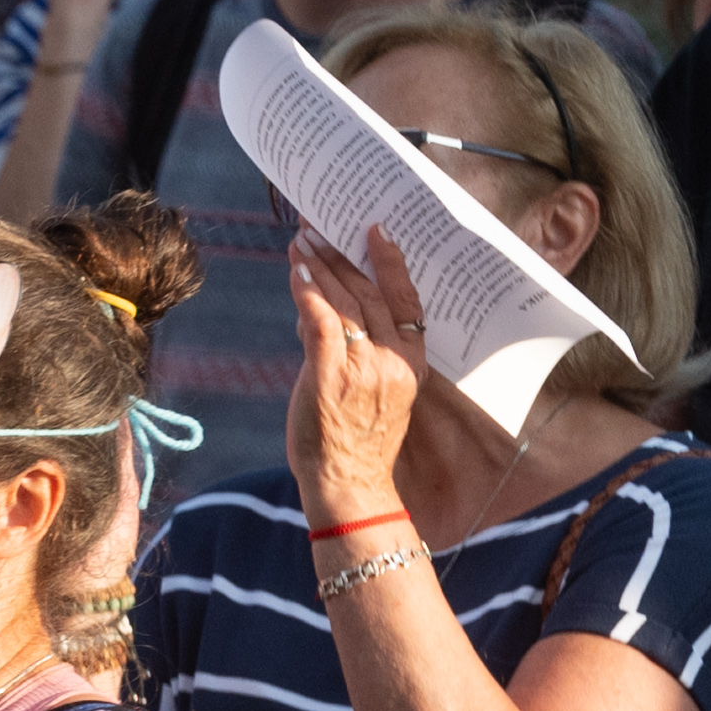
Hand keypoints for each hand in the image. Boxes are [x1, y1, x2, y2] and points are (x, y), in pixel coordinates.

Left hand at [283, 227, 433, 522]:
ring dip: (322, 266)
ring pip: (346, 302)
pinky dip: (310, 292)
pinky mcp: (331, 376)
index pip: (407, 300)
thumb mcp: (372, 392)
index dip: (392, 262)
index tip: (378, 230)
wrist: (347, 484)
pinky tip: (299, 270)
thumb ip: (354, 350)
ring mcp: (363, 367)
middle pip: (371, 293)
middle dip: (345, 256)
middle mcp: (393, 360)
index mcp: (412, 362)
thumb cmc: (355, 441)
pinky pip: (322, 322)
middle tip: (322, 227)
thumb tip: (322, 310)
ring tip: (303, 241)